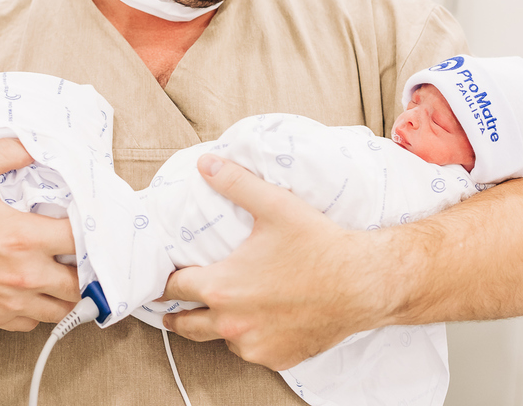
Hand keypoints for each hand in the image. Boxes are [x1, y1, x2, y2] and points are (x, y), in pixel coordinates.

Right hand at [0, 137, 79, 330]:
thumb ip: (7, 153)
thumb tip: (36, 143)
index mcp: (22, 237)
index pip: (80, 239)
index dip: (92, 230)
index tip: (90, 223)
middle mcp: (22, 274)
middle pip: (80, 281)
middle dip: (87, 267)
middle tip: (84, 252)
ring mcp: (10, 300)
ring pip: (63, 308)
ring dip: (69, 292)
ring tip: (66, 272)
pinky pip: (34, 322)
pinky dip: (42, 309)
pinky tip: (37, 289)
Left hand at [161, 155, 387, 370]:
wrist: (363, 284)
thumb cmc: (319, 246)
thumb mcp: (275, 206)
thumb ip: (235, 183)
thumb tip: (206, 163)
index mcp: (222, 287)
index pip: (175, 288)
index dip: (164, 283)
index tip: (159, 282)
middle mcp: (232, 323)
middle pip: (186, 325)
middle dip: (176, 315)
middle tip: (169, 309)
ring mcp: (255, 345)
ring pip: (222, 338)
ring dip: (218, 325)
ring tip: (222, 310)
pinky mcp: (277, 359)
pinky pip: (252, 349)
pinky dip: (251, 337)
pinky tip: (261, 320)